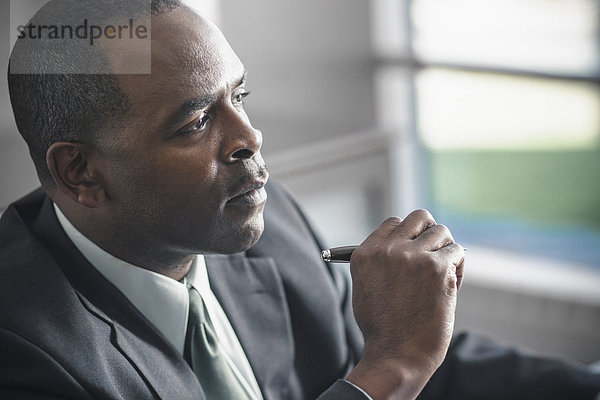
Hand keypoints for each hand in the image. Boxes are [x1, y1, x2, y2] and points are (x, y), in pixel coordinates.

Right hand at [346, 210, 464, 399]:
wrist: (397, 354)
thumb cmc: (383, 328)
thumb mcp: (366, 287)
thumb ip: (380, 262)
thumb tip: (403, 245)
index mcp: (365, 254)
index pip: (394, 223)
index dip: (409, 234)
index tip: (416, 250)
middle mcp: (387, 250)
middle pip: (419, 217)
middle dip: (430, 232)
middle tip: (436, 251)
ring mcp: (412, 256)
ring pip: (442, 232)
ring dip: (446, 250)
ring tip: (444, 273)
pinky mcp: (436, 268)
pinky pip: (457, 252)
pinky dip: (458, 267)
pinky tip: (451, 286)